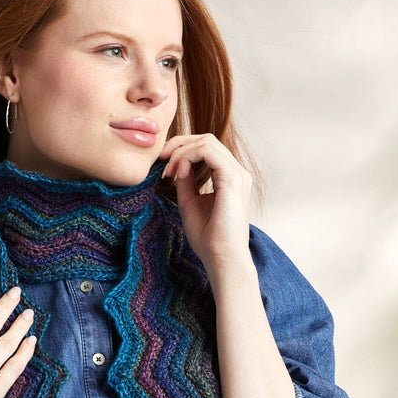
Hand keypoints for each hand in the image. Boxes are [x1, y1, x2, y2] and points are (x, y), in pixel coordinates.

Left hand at [159, 134, 252, 281]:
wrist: (221, 258)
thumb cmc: (208, 238)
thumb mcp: (190, 203)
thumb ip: (185, 181)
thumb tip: (176, 165)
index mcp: (229, 178)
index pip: (206, 148)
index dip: (181, 150)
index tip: (162, 167)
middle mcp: (237, 172)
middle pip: (207, 139)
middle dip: (179, 144)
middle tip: (159, 159)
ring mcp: (237, 173)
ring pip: (206, 141)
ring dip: (181, 151)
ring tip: (166, 170)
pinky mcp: (232, 178)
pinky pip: (207, 151)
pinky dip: (187, 157)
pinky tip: (176, 173)